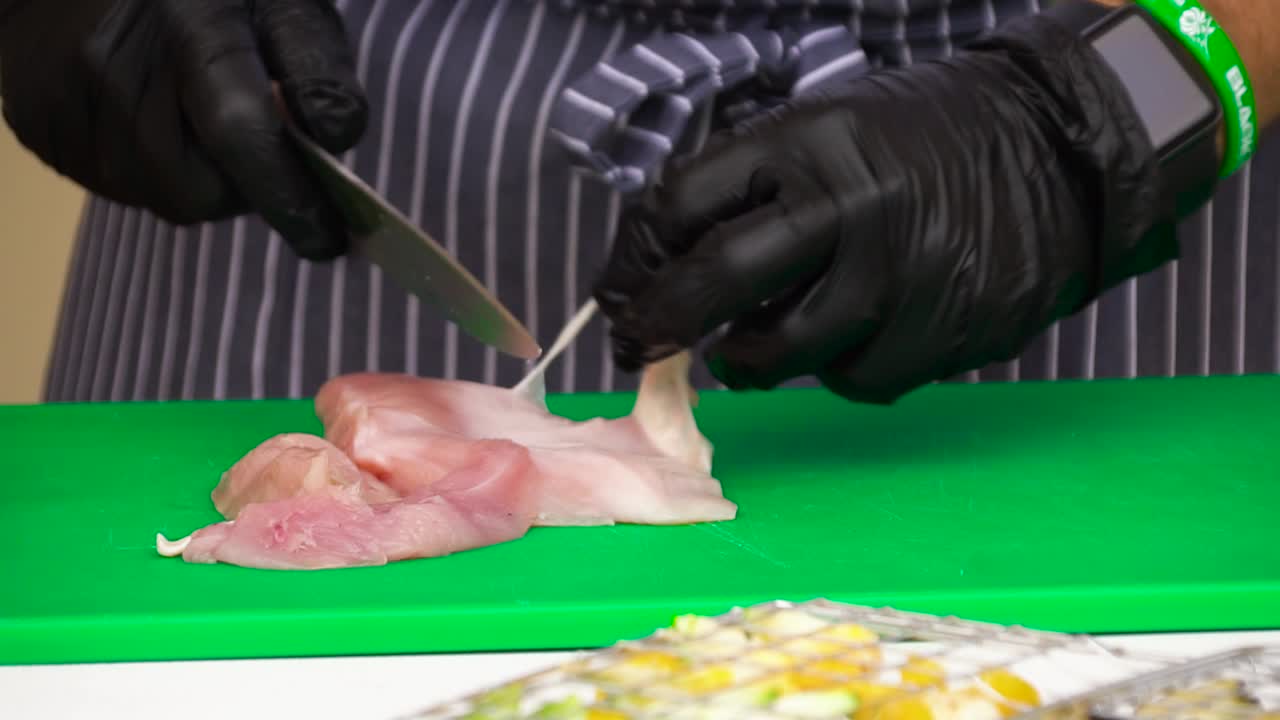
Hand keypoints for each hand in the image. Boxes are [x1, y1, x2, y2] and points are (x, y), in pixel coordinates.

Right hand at [0, 0, 366, 258]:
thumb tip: (337, 137)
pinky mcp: (36, 119)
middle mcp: (116, 68)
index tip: (327, 240)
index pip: (243, 136)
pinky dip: (151, 173)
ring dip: (197, 184)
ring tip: (202, 128)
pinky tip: (156, 124)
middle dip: (242, 191)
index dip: (289, 198)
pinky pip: (114, 186)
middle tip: (256, 152)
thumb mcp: (281, 0)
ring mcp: (65, 97)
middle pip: (197, 192)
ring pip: (158, 199)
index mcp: (190, 28)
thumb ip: (315, 66)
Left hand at [593, 13, 1176, 403]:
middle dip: (662, 325)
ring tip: (750, 352)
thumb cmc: (928, 138)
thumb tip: (666, 269)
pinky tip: (853, 336)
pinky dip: (838, 371)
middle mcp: (850, 205)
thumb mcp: (832, 127)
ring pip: (785, 353)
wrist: (1061, 144)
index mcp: (808, 142)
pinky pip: (857, 379)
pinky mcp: (946, 330)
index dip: (631, 262)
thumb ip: (755, 191)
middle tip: (639, 346)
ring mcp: (901, 274)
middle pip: (718, 283)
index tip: (616, 298)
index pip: (681, 205)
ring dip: (750, 363)